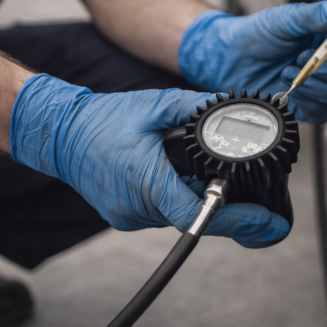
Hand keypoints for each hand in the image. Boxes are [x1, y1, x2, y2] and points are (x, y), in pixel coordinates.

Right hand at [10, 74, 289, 247]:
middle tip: (269, 209)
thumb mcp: (155, 106)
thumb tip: (231, 106)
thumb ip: (196, 107)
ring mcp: (130, 216)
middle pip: (197, 217)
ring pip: (182, 215)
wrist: (58, 134)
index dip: (238, 221)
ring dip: (205, 201)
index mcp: (147, 181)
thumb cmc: (101, 120)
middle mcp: (138, 207)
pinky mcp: (126, 215)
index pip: (199, 215)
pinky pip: (165, 211)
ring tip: (234, 186)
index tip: (267, 221)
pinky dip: (183, 197)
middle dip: (233, 212)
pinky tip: (193, 180)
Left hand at [177, 1, 326, 123]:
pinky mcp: (308, 105)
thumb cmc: (257, 35)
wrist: (230, 59)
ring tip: (288, 72)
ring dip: (314, 86)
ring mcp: (321, 85)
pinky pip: (324, 114)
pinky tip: (288, 91)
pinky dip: (307, 104)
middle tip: (300, 60)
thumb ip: (313, 15)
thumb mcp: (284, 18)